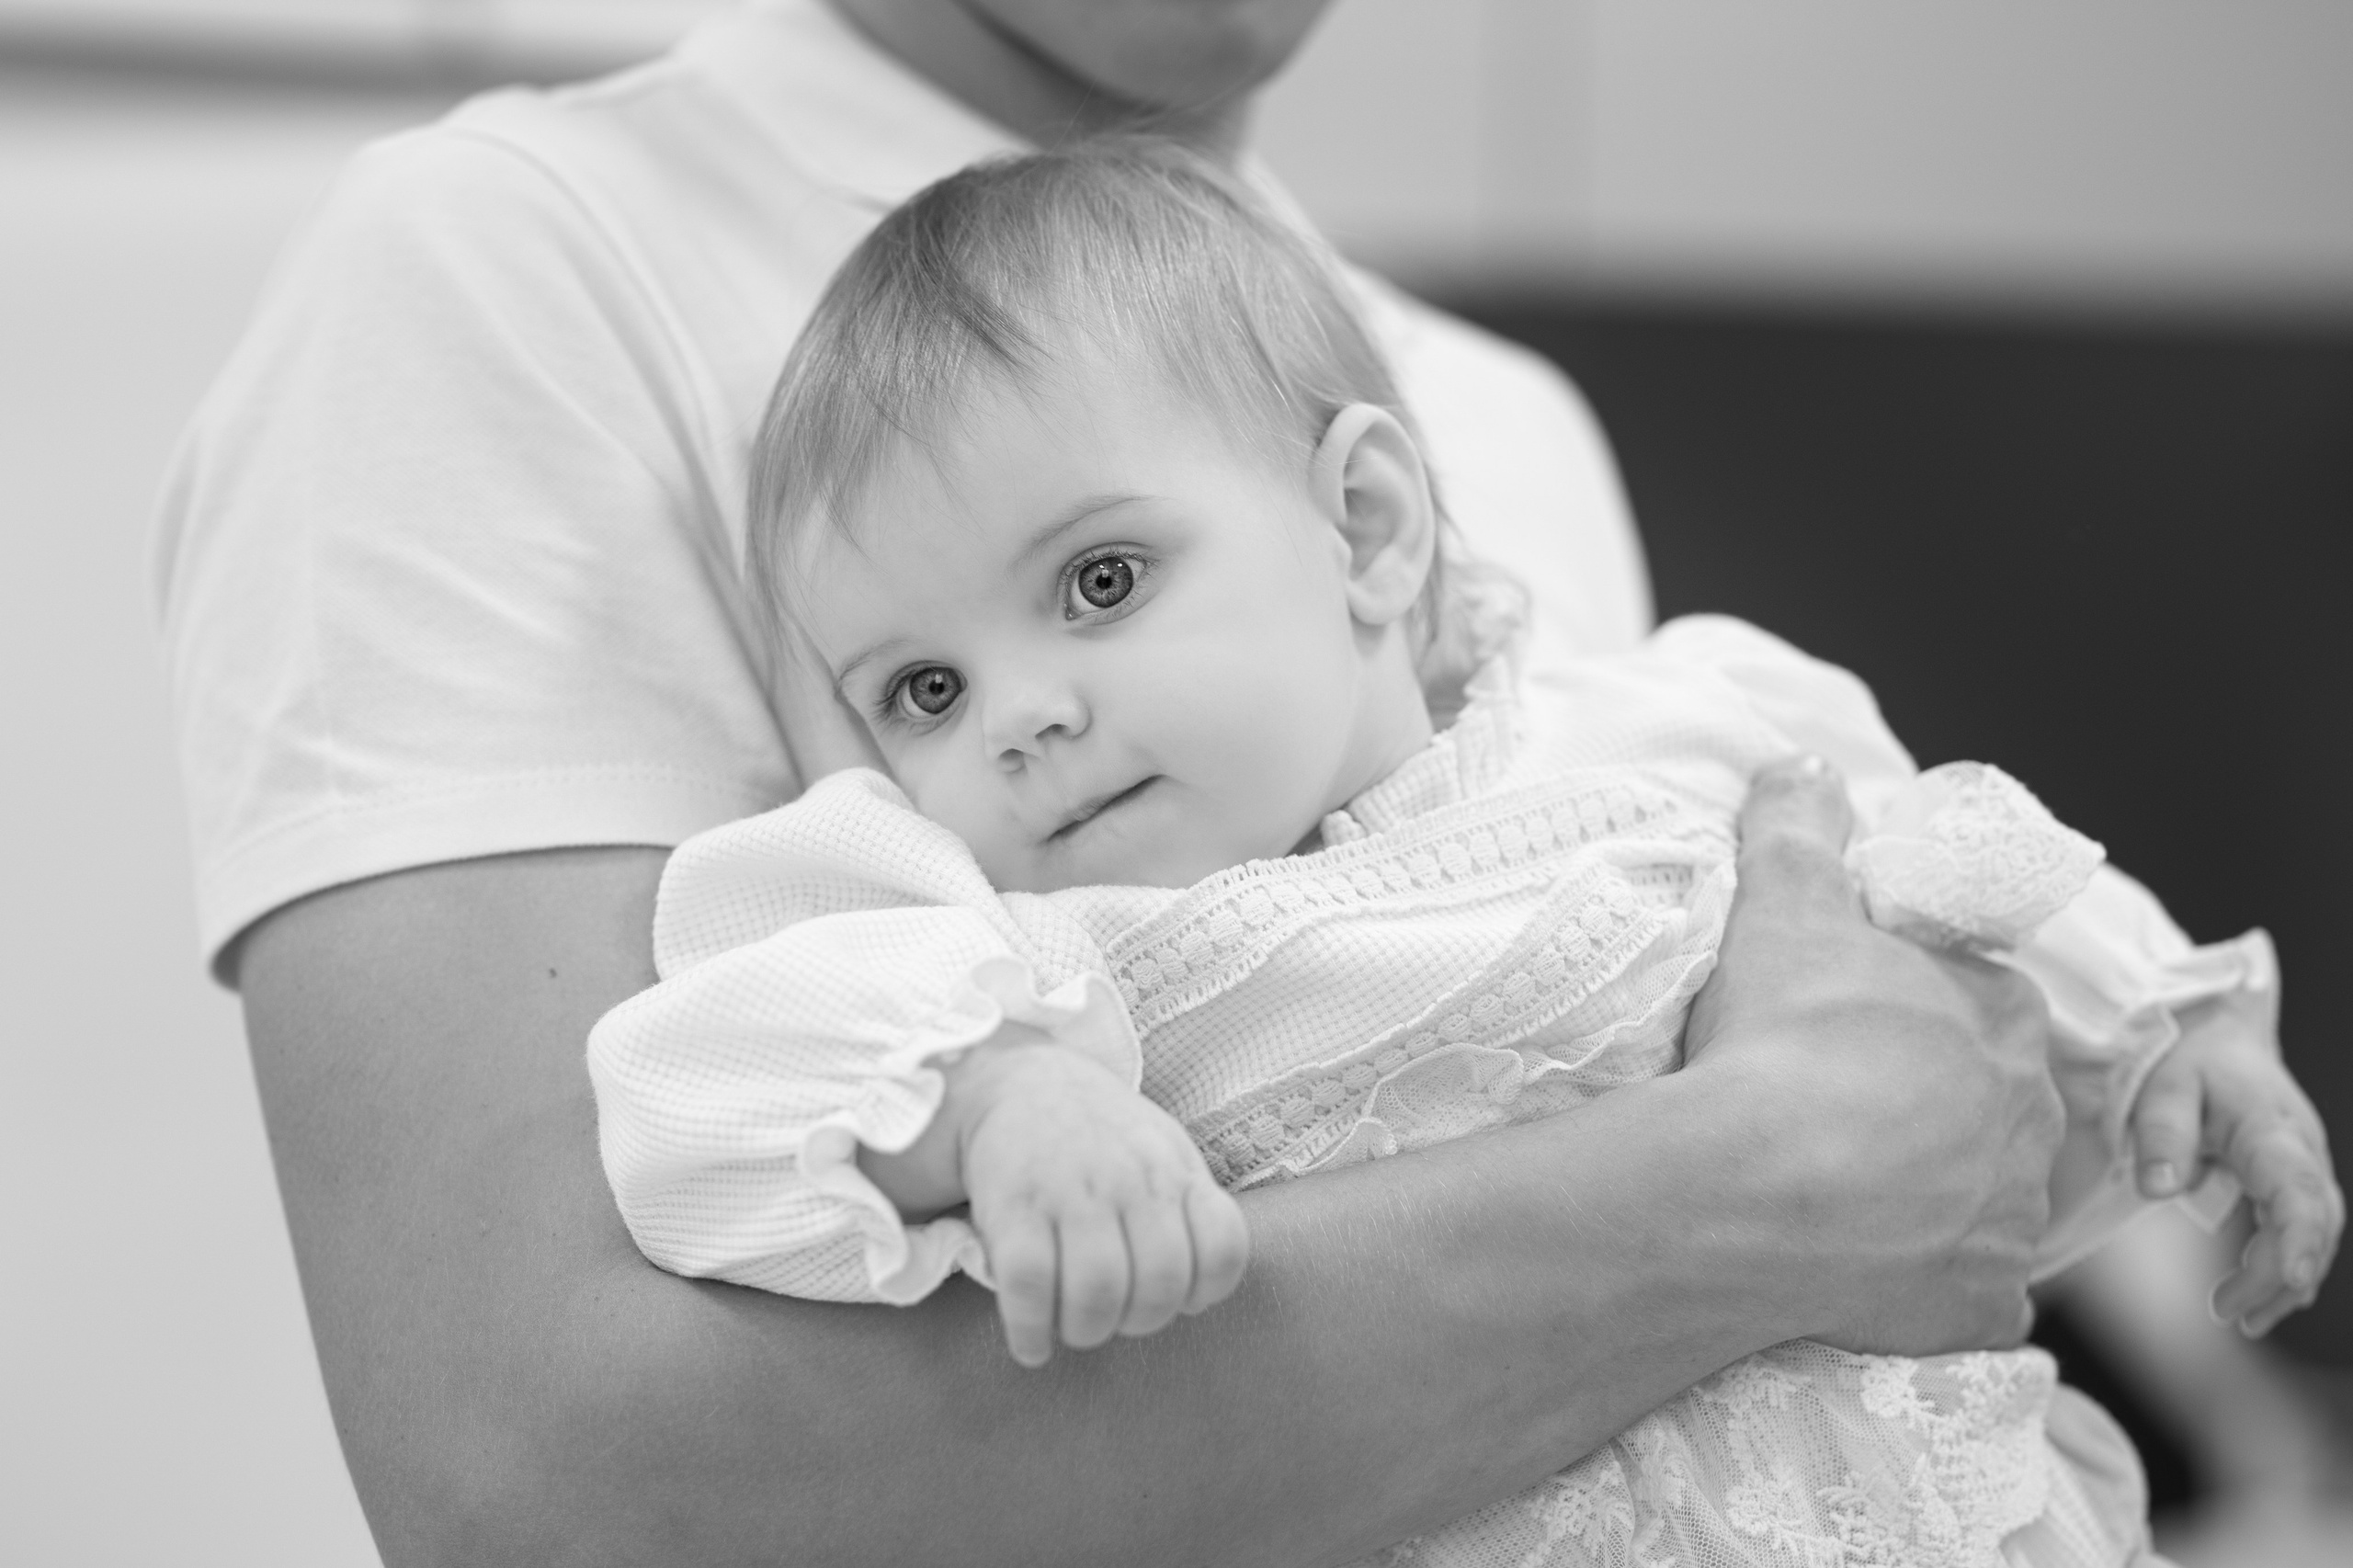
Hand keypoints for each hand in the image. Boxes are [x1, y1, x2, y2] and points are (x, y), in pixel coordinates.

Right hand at [951, 1043, 1250, 1367]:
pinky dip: (1031, 1330)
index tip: (1179, 1299)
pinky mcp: (1012, 1204)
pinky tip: (1032, 1344)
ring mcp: (1071, 1190)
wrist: (1018, 1081)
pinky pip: (1029, 1284)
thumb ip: (1188, 1212)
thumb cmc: (1100, 1136)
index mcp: (1175, 1170)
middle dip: (1140, 1322)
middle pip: (1160, 1283)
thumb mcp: (1162, 1151)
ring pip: (1098, 1292)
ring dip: (1088, 1331)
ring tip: (1076, 1328)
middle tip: (1117, 1318)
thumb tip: (1195, 1296)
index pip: (1222, 1249)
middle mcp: (1130, 1178)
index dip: (1205, 1292)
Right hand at [1683, 756, 2065, 1354]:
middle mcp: (2029, 1116)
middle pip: (1987, 1103)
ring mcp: (2009, 1217)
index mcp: (1997, 1014)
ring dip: (1930, 1198)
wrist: (1759, 1186)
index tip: (1854, 1026)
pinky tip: (1859, 1274)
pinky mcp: (1977, 1302)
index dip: (1914, 1010)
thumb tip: (1801, 765)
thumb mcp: (1782, 902)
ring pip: (1981, 1200)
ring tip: (1838, 1196)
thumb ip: (1798, 826)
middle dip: (1931, 1107)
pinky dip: (1920, 1286)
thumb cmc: (1784, 1036)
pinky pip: (1959, 1294)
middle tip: (1839, 1113)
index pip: (1974, 1000)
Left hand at [2129, 986, 2342, 1335]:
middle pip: (2315, 1222)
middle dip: (2282, 1276)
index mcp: (2270, 1128)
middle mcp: (2300, 1149)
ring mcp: (2303, 1163)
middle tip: (2232, 1315)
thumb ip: (2161, 1134)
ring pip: (2316, 1229)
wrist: (2213, 1031)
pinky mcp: (2294, 1174)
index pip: (2299, 1190)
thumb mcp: (2160, 1085)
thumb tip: (2158, 1188)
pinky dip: (2286, 1261)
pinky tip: (2259, 1293)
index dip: (2300, 1239)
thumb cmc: (2185, 1057)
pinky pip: (2304, 1224)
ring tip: (2240, 1317)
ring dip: (2285, 1278)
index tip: (2290, 1280)